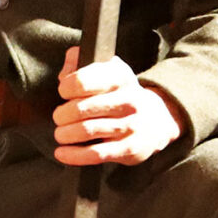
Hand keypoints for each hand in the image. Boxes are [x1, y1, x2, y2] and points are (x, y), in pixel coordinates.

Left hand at [51, 48, 185, 166]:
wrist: (158, 120)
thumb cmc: (120, 95)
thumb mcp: (106, 72)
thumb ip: (80, 62)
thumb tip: (67, 67)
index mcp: (120, 77)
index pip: (82, 81)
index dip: (66, 88)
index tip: (64, 92)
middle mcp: (129, 99)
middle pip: (81, 109)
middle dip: (62, 114)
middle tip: (59, 117)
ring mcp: (131, 125)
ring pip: (86, 130)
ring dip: (65, 134)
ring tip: (61, 133)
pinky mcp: (130, 148)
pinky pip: (96, 153)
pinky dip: (74, 155)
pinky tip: (62, 153)